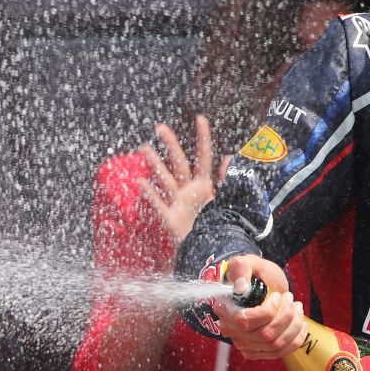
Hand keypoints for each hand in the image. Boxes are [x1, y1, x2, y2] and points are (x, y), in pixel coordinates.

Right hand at [136, 115, 216, 247]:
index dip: (202, 138)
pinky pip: (159, 204)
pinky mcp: (170, 219)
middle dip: (170, 144)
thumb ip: (226, 180)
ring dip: (155, 164)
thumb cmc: (220, 228)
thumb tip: (229, 157)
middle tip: (160, 127)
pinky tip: (140, 181)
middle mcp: (189, 190)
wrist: (212, 252)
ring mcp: (177, 203)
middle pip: (178, 162)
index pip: (203, 156)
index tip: (200, 118)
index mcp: (205, 185)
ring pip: (165, 178)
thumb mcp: (228, 201)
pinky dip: (151, 193)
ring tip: (145, 148)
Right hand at [212, 255, 306, 359]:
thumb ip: (240, 268)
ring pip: (275, 344)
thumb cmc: (252, 273)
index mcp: (225, 309)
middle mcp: (231, 330)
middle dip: (285, 316)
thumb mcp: (246, 262)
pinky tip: (301, 325)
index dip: (267, 311)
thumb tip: (241, 286)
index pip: (245, 321)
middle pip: (264, 335)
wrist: (258, 284)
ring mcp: (244, 343)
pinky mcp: (257, 351)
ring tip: (297, 307)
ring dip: (294, 326)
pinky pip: (279, 353)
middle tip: (291, 299)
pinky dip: (296, 340)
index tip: (277, 296)